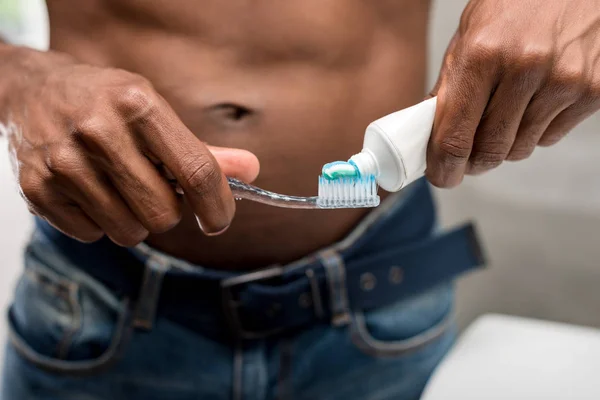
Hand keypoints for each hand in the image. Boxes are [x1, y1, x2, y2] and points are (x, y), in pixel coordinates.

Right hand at [0, 48, 258, 245]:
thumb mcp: (155, 111)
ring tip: (119, 187)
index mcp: (139, 105)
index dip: (218, 206)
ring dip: (134, 220)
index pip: (197, 172)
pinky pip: (92, 236)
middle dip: (169, 211)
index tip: (218, 221)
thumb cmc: (106, 102)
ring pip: (129, 232)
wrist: (34, 90)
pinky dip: (99, 222)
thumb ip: (203, 149)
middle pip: (164, 214)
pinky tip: (90, 191)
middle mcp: (99, 131)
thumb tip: (250, 171)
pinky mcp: (37, 189)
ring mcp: (64, 162)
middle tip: (154, 189)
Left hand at [426, 0, 599, 187]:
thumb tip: (432, 133)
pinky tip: (533, 103)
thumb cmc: (516, 3)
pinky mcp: (593, 90)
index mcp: (481, 55)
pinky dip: (536, 131)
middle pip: (489, 151)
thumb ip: (450, 86)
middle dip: (473, 162)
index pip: (455, 138)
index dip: (444, 168)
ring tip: (503, 116)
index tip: (441, 177)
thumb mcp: (469, 35)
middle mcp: (524, 69)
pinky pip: (551, 137)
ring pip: (520, 149)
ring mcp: (563, 81)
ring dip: (504, 145)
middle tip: (467, 157)